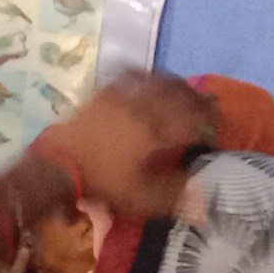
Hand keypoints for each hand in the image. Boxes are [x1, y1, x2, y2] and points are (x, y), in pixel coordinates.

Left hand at [36, 73, 207, 220]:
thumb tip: (202, 195)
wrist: (55, 169)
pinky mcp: (100, 96)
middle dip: (197, 99)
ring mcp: (120, 98)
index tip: (218, 126)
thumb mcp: (141, 198)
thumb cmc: (100, 185)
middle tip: (207, 105)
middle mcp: (142, 107)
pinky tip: (145, 75)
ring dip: (174, 84)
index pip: (193, 119)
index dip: (209, 121)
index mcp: (156, 130)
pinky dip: (142, 74)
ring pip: (156, 81)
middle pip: (178, 94)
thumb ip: (174, 193)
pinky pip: (127, 76)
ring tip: (183, 89)